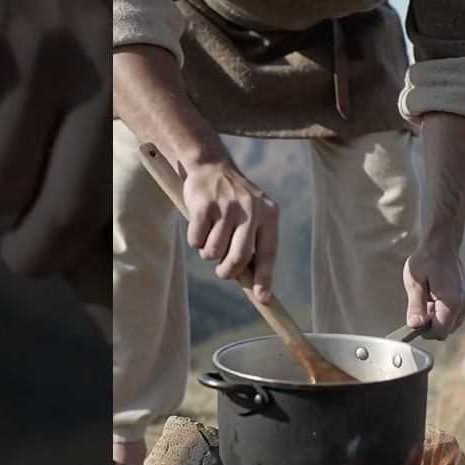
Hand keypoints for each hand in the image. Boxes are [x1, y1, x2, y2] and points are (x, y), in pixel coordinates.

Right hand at [0, 0, 107, 276]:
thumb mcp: (91, 63)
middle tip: (11, 252)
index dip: (64, 249)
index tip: (38, 260)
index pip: (99, 199)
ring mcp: (22, 65)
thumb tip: (86, 240)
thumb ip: (92, 134)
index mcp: (117, 89)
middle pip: (56, 210)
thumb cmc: (40, 18)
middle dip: (27, 252)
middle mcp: (82, 79)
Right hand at [182, 157, 279, 301]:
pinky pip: (196, 240)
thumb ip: (254, 243)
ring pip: (213, 252)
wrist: (211, 165)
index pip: (268, 253)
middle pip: (239, 258)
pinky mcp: (204, 205)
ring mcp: (227, 206)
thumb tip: (255, 285)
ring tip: (211, 236)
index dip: (265, 278)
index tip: (262, 298)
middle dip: (228, 272)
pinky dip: (195, 241)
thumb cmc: (234, 201)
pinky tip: (200, 224)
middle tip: (222, 272)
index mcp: (269, 214)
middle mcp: (251, 209)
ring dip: (208, 253)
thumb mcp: (253, 215)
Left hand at [403, 243, 464, 339]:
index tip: (417, 320)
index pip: (440, 332)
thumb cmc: (426, 261)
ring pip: (452, 323)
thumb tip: (414, 325)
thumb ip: (415, 307)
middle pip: (447, 330)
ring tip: (431, 297)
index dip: (426, 331)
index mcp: (452, 302)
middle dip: (432, 323)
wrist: (442, 246)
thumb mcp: (414, 282)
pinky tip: (439, 296)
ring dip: (439, 316)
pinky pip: (457, 315)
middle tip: (423, 303)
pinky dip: (447, 311)